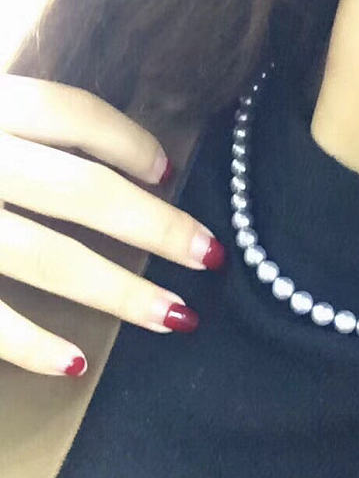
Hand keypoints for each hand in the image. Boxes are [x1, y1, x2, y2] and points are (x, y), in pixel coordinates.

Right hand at [0, 74, 224, 376]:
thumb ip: (29, 118)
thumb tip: (121, 156)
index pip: (74, 114)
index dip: (130, 142)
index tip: (168, 172)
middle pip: (82, 190)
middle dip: (155, 226)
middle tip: (210, 254)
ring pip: (48, 257)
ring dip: (119, 292)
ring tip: (179, 317)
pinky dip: (29, 343)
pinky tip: (77, 364)